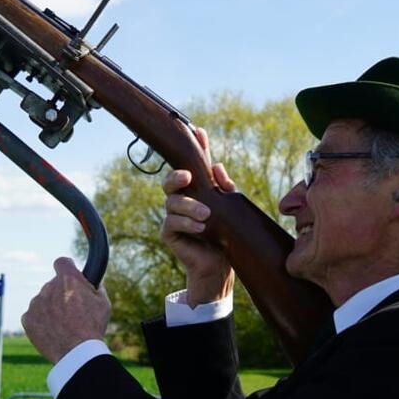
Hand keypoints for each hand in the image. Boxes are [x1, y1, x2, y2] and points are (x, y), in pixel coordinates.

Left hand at [21, 257, 111, 363]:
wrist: (76, 352)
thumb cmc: (93, 327)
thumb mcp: (103, 303)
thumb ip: (95, 287)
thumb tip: (92, 281)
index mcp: (67, 279)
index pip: (61, 263)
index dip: (66, 268)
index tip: (69, 276)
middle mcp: (48, 287)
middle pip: (53, 285)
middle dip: (61, 294)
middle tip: (72, 311)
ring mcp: (36, 303)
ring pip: (43, 301)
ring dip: (50, 309)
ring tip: (63, 326)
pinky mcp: (27, 318)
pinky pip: (34, 316)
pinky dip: (41, 322)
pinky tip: (53, 331)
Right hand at [161, 127, 235, 305]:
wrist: (220, 265)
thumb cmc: (225, 235)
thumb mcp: (229, 208)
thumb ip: (224, 188)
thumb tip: (217, 166)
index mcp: (197, 190)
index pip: (194, 165)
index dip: (196, 148)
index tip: (200, 132)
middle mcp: (182, 199)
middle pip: (171, 180)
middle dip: (177, 176)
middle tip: (188, 178)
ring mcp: (173, 216)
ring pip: (172, 203)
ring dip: (189, 207)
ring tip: (206, 216)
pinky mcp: (169, 234)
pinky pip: (171, 223)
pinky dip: (186, 224)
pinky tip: (200, 227)